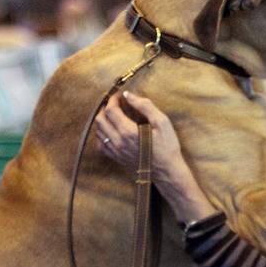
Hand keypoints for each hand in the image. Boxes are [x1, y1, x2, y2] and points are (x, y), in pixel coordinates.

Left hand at [93, 90, 213, 225]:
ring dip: (102, 120)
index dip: (113, 99)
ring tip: (113, 114)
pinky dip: (102, 134)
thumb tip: (128, 95)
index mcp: (128, 132)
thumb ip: (145, 106)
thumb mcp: (162, 122)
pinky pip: (101, 144)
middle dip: (105, 107)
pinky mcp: (116, 158)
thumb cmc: (167, 147)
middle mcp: (118, 142)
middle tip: (114, 103)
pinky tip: (111, 130)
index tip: (119, 95)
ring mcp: (116, 152)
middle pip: (100, 120)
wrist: (167, 171)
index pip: (110, 110)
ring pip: (98, 132)